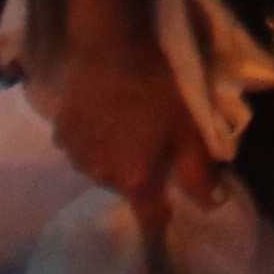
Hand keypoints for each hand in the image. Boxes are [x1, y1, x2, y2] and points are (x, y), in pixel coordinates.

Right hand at [45, 32, 201, 219]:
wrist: (113, 48)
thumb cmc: (158, 90)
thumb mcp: (191, 131)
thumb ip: (200, 174)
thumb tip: (212, 205)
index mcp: (135, 181)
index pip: (150, 222)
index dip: (160, 225)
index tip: (166, 221)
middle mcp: (102, 178)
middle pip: (126, 190)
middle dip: (139, 177)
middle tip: (151, 148)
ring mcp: (77, 157)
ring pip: (101, 170)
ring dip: (113, 159)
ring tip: (124, 129)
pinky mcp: (61, 135)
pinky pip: (80, 150)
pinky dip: (92, 141)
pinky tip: (101, 118)